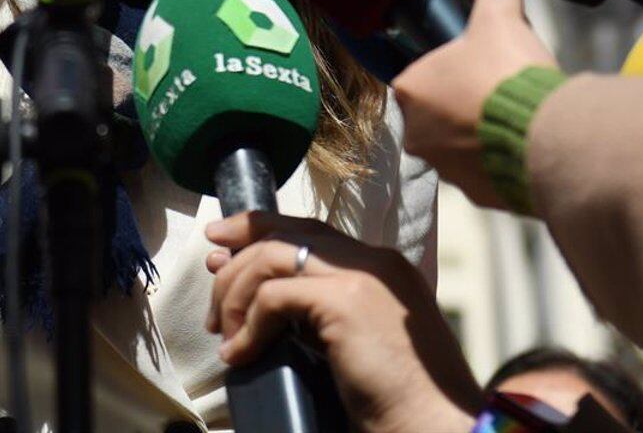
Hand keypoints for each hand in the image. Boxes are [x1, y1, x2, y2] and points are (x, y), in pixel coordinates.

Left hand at [204, 214, 479, 432]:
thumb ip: (325, 312)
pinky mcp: (346, 302)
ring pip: (272, 256)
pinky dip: (248, 324)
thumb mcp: (360, 340)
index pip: (311, 230)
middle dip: (238, 248)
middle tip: (210, 276)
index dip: (262, 230)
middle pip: (287, 232)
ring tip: (223, 332)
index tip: (223, 242)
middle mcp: (375, 261)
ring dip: (236, 292)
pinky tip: (240, 353)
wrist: (433, 426)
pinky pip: (274, 297)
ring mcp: (363, 277)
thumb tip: (264, 300)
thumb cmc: (398, 398)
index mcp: (384, 267)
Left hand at [392, 0, 559, 208]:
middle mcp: (418, 135)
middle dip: (468, 101)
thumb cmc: (506, 74)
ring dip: (485, 132)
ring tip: (519, 114)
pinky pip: (488, 172)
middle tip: (502, 87)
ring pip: (463, 144)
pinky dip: (504, 159)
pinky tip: (528, 142)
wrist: (542, 137)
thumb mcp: (500, 19)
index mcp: (410, 90)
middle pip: (441, 111)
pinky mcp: (478, 194)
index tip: (481, 62)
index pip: (424, 74)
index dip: (454, 65)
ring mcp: (447, 170)